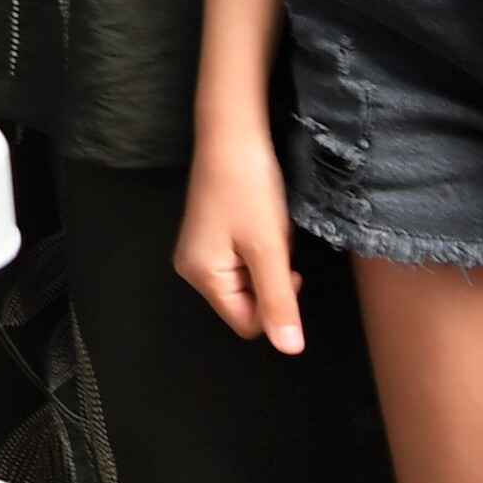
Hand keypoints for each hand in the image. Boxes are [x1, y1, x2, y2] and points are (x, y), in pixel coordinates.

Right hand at [172, 128, 307, 353]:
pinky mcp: (212, 234)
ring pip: (252, 279)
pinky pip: (247, 259)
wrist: (234, 133)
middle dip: (272, 276)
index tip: (285, 267)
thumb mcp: (269, 250)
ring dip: (270, 258)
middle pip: (249, 301)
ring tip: (268, 226)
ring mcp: (202, 249)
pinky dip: (263, 244)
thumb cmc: (247, 187)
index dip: (275, 302)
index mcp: (201, 275)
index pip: (249, 322)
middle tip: (275, 241)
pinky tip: (262, 219)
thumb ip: (279, 302)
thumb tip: (289, 349)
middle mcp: (194, 267)